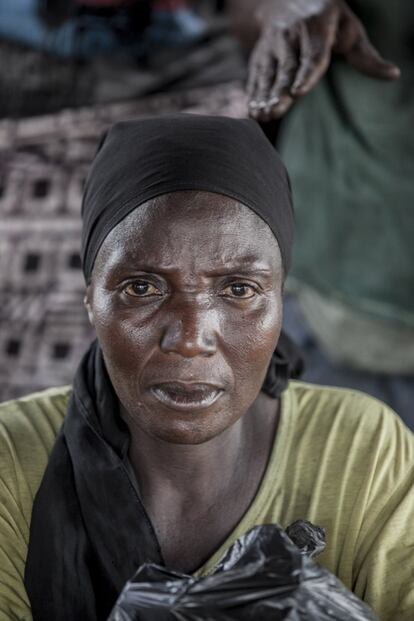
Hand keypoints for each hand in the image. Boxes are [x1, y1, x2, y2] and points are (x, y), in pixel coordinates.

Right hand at [247, 0, 399, 120]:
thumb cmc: (329, 20)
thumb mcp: (349, 30)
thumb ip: (366, 57)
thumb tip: (393, 75)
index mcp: (316, 27)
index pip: (312, 55)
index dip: (305, 74)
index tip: (298, 92)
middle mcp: (291, 34)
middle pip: (286, 68)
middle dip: (279, 91)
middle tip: (274, 110)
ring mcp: (272, 45)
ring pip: (268, 73)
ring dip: (263, 95)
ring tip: (261, 114)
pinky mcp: (260, 55)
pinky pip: (256, 76)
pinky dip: (253, 93)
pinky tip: (252, 110)